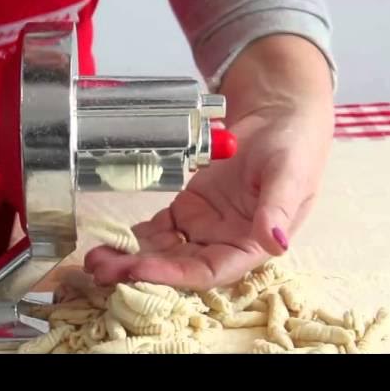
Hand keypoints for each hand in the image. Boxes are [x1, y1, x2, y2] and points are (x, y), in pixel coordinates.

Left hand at [85, 35, 333, 290]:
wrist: (278, 116)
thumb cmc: (294, 146)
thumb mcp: (290, 173)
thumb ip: (278, 207)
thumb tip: (275, 242)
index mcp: (251, 244)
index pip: (209, 270)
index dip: (174, 274)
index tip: (139, 270)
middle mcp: (224, 242)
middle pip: (179, 265)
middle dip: (140, 269)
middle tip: (101, 269)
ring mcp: (204, 226)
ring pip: (163, 250)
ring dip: (132, 257)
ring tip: (96, 259)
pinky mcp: (188, 208)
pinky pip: (158, 228)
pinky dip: (135, 235)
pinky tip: (110, 238)